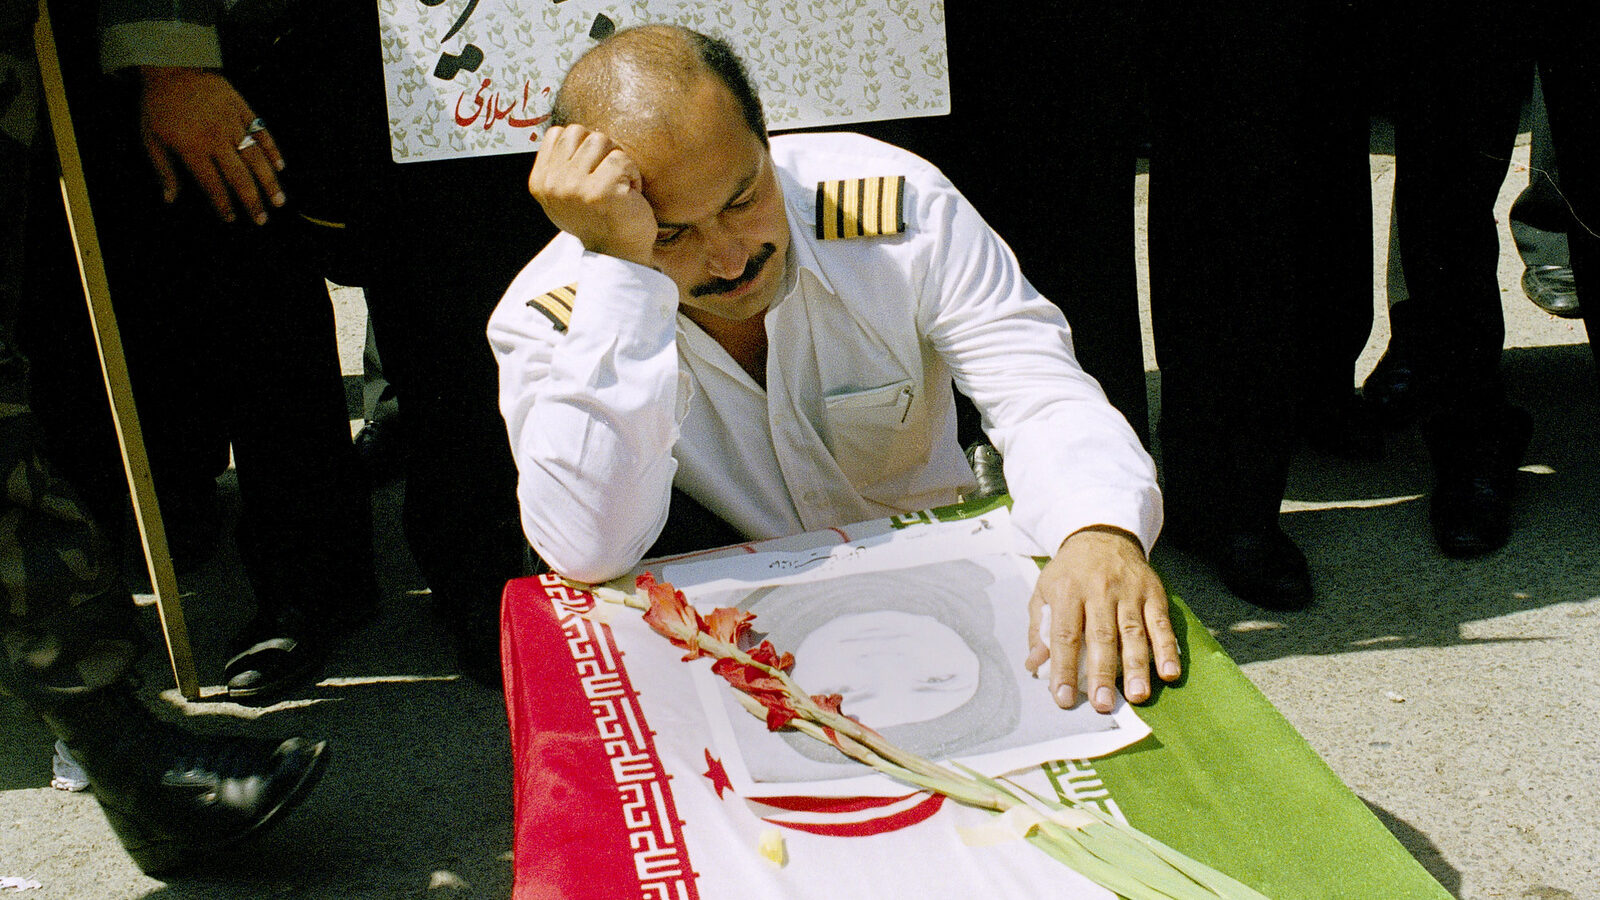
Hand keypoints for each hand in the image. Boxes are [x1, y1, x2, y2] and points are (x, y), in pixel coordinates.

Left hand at [137, 67, 285, 223]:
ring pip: (255, 157)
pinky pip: (261, 131)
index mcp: (193, 148)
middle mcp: (216, 139)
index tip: (232, 219)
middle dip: (252, 201)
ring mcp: (232, 123)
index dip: (223, 205)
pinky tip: (280, 166)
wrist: (172, 67)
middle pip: (239, 176)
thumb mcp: (150, 139)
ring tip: (279, 201)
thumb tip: (169, 199)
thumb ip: (163, 170)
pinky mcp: (242, 108)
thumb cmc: (158, 106)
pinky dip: (272, 149)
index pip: (213, 184)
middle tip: (262, 220)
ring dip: (269, 181)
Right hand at [527, 125, 655, 266]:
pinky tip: (629, 197)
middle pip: (581, 132)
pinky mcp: (601, 192)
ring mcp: (575, 188)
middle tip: (609, 178)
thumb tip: (568, 131)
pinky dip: (633, 175)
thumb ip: (561, 163)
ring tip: (618, 186)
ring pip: (601, 140)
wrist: (618, 254)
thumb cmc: (598, 217)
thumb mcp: (566, 192)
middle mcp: (553, 184)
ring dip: (618, 161)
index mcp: (540, 181)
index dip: (583, 147)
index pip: (559, 133)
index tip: (591, 174)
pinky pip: (622, 159)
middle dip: (602, 150)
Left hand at [1025, 526, 1180, 712]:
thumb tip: (1035, 665)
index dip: (1064, 668)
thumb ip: (1039, 629)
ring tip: (1138, 696)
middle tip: (1104, 704)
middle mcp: (1099, 590)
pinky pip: (1161, 623)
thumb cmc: (1070, 572)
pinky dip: (1167, 649)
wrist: (1102, 535)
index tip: (1064, 697)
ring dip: (1137, 667)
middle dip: (1102, 674)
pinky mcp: (1153, 592)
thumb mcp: (1044, 592)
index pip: (1065, 635)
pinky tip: (1169, 672)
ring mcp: (1129, 591)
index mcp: (1067, 591)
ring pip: (1134, 633)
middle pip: (1101, 637)